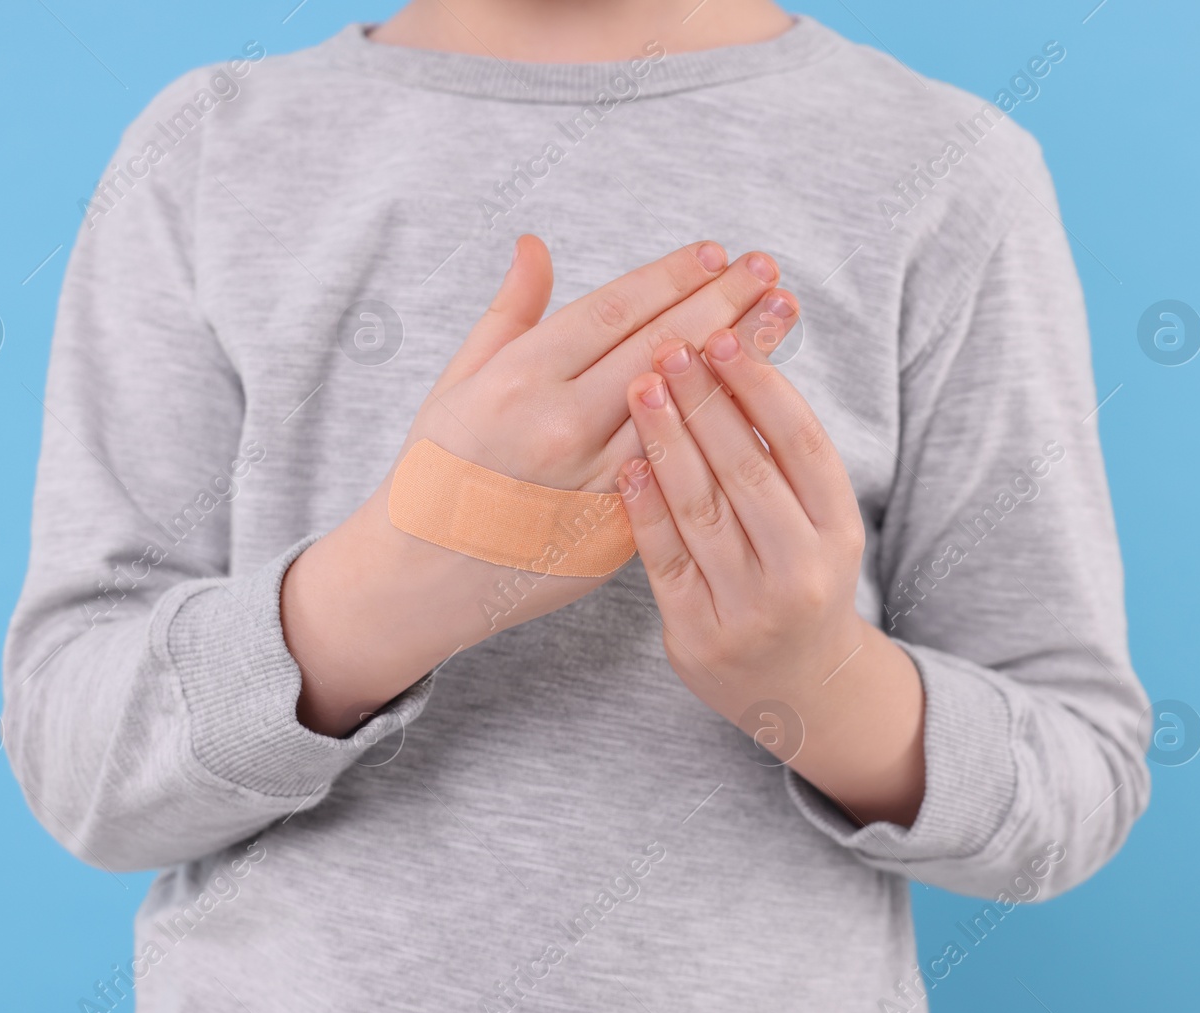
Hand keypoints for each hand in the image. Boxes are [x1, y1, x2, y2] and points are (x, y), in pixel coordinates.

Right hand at [283, 235, 799, 735]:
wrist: (418, 580)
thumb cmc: (435, 473)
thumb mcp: (456, 382)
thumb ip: (508, 314)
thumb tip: (535, 243)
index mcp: (518, 381)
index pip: (614, 312)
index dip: (673, 277)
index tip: (718, 252)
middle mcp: (559, 427)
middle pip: (661, 351)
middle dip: (723, 303)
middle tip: (771, 269)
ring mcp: (590, 483)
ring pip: (683, 410)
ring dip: (738, 360)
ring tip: (781, 318)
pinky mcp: (612, 533)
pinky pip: (680, 474)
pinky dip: (721, 434)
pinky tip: (758, 404)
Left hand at [617, 321, 926, 826]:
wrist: (796, 689)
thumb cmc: (795, 578)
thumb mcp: (816, 522)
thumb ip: (782, 456)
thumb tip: (738, 353)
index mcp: (840, 531)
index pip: (802, 444)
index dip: (761, 387)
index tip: (721, 336)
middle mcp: (802, 571)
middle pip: (747, 471)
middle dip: (704, 403)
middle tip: (668, 347)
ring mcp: (749, 608)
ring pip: (702, 511)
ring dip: (668, 442)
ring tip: (640, 387)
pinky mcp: (699, 635)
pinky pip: (666, 560)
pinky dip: (644, 509)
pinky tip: (627, 464)